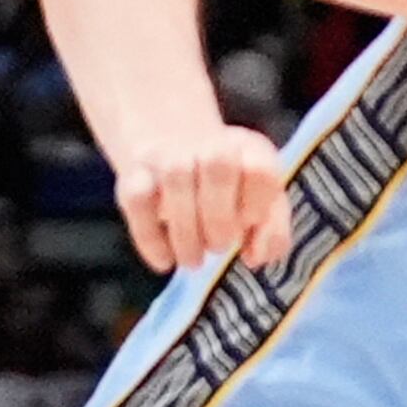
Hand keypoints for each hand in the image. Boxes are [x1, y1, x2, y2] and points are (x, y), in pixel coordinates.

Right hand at [115, 121, 294, 274]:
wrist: (174, 147)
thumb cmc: (231, 190)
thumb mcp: (263, 203)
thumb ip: (272, 233)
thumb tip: (256, 258)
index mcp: (250, 150)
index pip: (260, 169)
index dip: (258, 204)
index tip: (250, 225)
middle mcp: (209, 144)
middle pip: (219, 167)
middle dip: (221, 218)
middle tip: (219, 247)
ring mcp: (168, 155)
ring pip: (176, 181)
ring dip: (186, 232)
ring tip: (193, 260)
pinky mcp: (134, 173)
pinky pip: (137, 199)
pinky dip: (150, 236)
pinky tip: (164, 261)